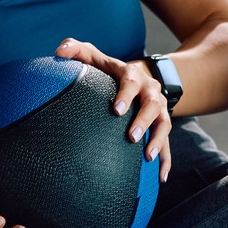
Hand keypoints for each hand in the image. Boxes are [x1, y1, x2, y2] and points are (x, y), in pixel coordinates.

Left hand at [53, 38, 172, 180]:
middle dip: (144, 121)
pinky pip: (168, 145)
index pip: (131, 82)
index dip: (126, 95)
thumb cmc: (109, 72)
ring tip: (147, 157)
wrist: (140, 78)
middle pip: (153, 105)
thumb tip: (59, 50)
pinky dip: (166, 161)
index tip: (116, 110)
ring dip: (158, 140)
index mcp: (133, 76)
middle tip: (132, 137)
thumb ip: (77, 50)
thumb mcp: (95, 58)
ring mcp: (159, 110)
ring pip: (164, 124)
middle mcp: (150, 92)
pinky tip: (161, 177)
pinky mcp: (161, 126)